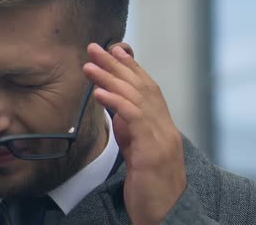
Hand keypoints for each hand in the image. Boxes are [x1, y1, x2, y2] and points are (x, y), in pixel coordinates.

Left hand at [83, 43, 186, 224]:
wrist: (166, 217)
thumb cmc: (150, 188)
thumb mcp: (138, 153)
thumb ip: (130, 130)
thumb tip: (115, 108)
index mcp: (162, 127)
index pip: (148, 89)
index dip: (131, 67)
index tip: (114, 50)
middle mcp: (165, 128)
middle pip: (141, 87)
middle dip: (117, 65)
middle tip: (95, 47)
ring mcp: (162, 139)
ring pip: (137, 98)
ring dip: (111, 78)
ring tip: (89, 65)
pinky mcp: (153, 152)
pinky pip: (134, 119)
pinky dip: (116, 101)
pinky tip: (99, 91)